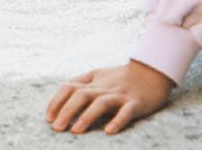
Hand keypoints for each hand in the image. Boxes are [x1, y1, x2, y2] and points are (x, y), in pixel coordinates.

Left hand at [46, 61, 173, 134]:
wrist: (153, 70)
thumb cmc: (122, 77)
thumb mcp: (100, 75)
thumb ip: (82, 85)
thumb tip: (60, 105)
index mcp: (94, 81)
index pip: (69, 87)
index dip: (56, 101)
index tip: (48, 118)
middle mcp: (105, 87)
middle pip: (82, 95)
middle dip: (67, 111)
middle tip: (57, 128)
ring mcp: (120, 94)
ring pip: (102, 103)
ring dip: (87, 116)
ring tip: (76, 131)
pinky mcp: (136, 103)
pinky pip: (126, 112)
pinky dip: (117, 121)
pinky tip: (109, 131)